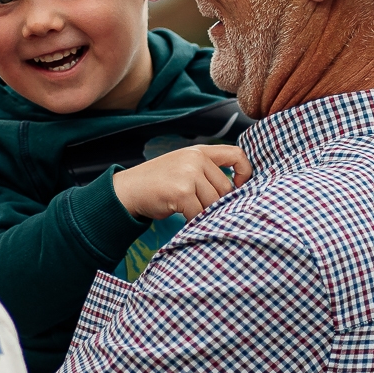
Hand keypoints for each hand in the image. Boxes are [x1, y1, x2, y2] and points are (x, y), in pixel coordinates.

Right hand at [111, 145, 253, 221]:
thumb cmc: (158, 184)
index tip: (238, 188)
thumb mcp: (183, 167)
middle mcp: (195, 159)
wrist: (128, 190)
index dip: (245, 172)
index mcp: (199, 151)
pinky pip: (200, 213)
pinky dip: (194, 221)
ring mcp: (188, 174)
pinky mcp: (181, 192)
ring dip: (205, 214)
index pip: (237, 154)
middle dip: (217, 204)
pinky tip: (184, 218)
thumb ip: (206, 171)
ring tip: (190, 213)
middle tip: (202, 209)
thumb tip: (236, 192)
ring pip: (214, 203)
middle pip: (225, 188)